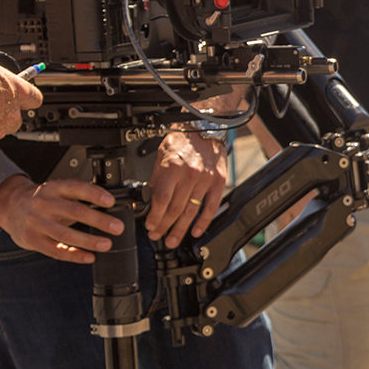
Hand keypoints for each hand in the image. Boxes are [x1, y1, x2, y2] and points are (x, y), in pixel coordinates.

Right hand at [0, 175, 121, 263]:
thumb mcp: (58, 191)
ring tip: (106, 244)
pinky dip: (74, 255)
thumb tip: (110, 207)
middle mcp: (43, 204)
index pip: (75, 188)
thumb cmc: (43, 200)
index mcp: (53, 188)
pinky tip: (89, 256)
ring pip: (65, 234)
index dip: (94, 194)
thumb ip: (79, 198)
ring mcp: (36, 222)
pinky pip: (55, 250)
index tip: (110, 201)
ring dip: (88, 241)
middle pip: (74, 212)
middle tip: (118, 227)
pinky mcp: (32, 239)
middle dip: (98, 220)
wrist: (10, 206)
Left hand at [143, 130, 228, 246]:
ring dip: (181, 229)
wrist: (204, 129)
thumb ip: (157, 179)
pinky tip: (196, 231)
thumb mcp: (161, 157)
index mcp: (172, 168)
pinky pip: (211, 206)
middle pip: (175, 209)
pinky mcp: (219, 182)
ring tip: (172, 240)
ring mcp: (206, 180)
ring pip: (192, 211)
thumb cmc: (182, 142)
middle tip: (158, 236)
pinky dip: (203, 222)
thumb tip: (149, 201)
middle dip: (164, 226)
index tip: (150, 226)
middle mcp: (189, 175)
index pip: (161, 200)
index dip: (155, 217)